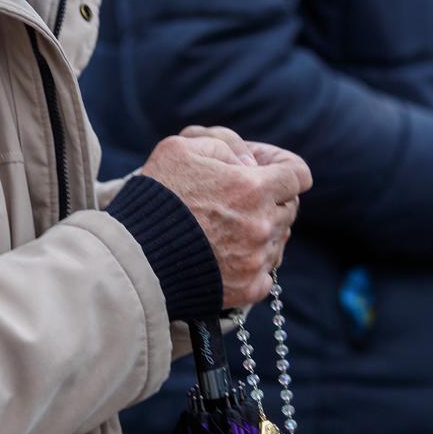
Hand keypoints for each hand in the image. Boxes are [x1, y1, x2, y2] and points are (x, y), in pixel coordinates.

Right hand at [139, 126, 311, 308]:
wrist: (134, 256)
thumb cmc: (156, 197)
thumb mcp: (182, 148)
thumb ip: (224, 145)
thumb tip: (251, 163)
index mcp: (252, 188)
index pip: (298, 175)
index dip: (286, 168)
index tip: (270, 171)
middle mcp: (262, 225)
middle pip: (289, 208)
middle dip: (271, 198)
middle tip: (240, 199)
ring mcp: (257, 260)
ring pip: (279, 239)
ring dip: (263, 230)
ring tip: (229, 228)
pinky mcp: (247, 288)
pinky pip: (268, 273)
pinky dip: (255, 263)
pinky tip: (231, 255)